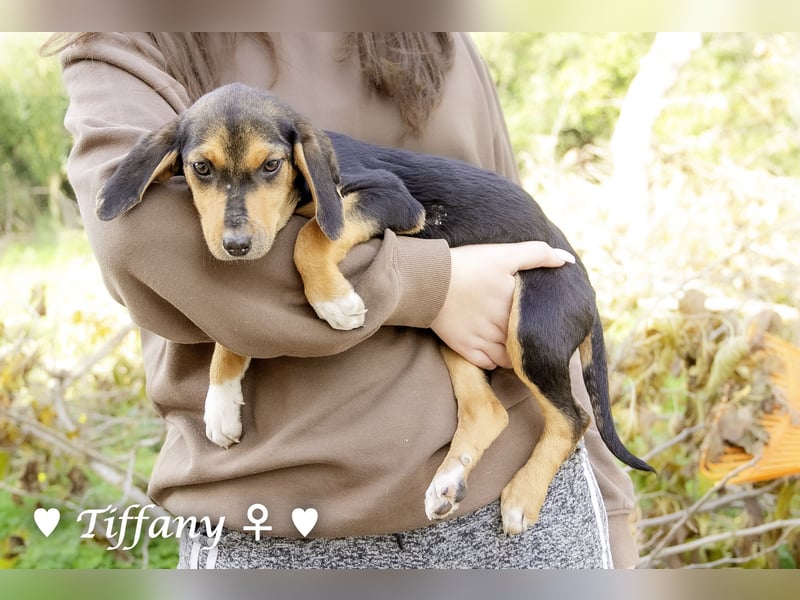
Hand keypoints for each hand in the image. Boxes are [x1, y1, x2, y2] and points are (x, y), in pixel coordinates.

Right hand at [430, 242, 574, 369]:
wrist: (428, 281)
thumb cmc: (467, 265)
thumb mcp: (503, 254)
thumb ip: (537, 254)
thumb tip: (567, 259)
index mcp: (514, 307)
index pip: (540, 325)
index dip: (544, 323)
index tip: (544, 320)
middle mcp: (502, 329)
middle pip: (524, 344)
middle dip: (528, 340)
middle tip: (531, 335)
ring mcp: (483, 342)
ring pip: (508, 359)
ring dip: (513, 353)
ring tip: (513, 344)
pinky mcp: (464, 349)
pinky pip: (487, 364)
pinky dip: (492, 360)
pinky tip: (493, 350)